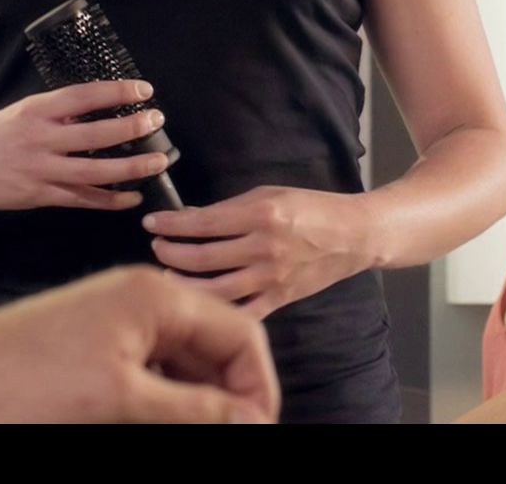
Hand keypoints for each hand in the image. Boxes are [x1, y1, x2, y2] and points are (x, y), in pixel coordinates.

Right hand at [0, 78, 169, 211]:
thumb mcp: (19, 113)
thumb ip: (54, 114)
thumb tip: (95, 109)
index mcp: (34, 111)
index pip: (83, 96)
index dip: (116, 93)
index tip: (143, 90)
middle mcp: (39, 139)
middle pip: (95, 135)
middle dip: (131, 129)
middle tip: (157, 122)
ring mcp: (39, 170)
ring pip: (94, 172)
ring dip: (130, 168)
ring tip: (159, 162)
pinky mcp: (38, 196)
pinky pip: (80, 200)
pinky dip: (109, 200)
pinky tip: (132, 198)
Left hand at [0, 267, 279, 423]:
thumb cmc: (26, 383)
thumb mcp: (121, 403)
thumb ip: (195, 410)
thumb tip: (252, 419)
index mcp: (158, 297)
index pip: (241, 335)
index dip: (256, 389)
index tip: (256, 431)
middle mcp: (144, 300)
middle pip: (215, 350)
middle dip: (226, 398)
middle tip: (226, 435)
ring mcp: (119, 321)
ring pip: (183, 365)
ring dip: (194, 404)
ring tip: (193, 428)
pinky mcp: (97, 344)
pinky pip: (150, 372)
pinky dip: (162, 401)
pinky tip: (154, 421)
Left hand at [143, 186, 379, 319]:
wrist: (354, 234)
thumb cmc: (312, 208)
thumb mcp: (270, 194)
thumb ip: (230, 207)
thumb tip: (190, 217)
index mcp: (261, 215)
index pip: (203, 221)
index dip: (172, 223)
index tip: (152, 223)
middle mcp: (264, 247)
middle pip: (202, 257)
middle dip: (170, 253)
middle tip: (156, 247)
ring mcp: (272, 278)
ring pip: (215, 290)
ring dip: (184, 284)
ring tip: (166, 275)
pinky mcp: (280, 299)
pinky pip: (242, 312)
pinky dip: (216, 311)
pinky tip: (196, 304)